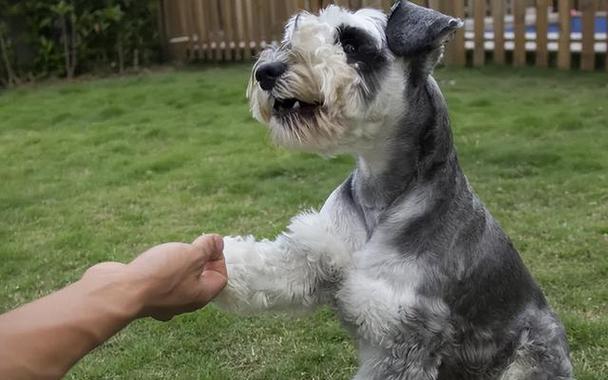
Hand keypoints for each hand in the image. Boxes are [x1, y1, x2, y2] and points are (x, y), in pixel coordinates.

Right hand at [82, 235, 226, 320]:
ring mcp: (162, 302)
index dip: (218, 258)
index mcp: (200, 296)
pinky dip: (158, 270)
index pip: (220, 278)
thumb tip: (218, 242)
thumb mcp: (191, 254)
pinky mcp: (143, 296)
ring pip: (178, 282)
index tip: (206, 244)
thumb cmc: (160, 275)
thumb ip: (207, 247)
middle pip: (199, 281)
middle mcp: (183, 303)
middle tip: (190, 246)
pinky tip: (151, 261)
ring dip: (177, 265)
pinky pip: (157, 282)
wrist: (119, 292)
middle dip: (198, 261)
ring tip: (171, 252)